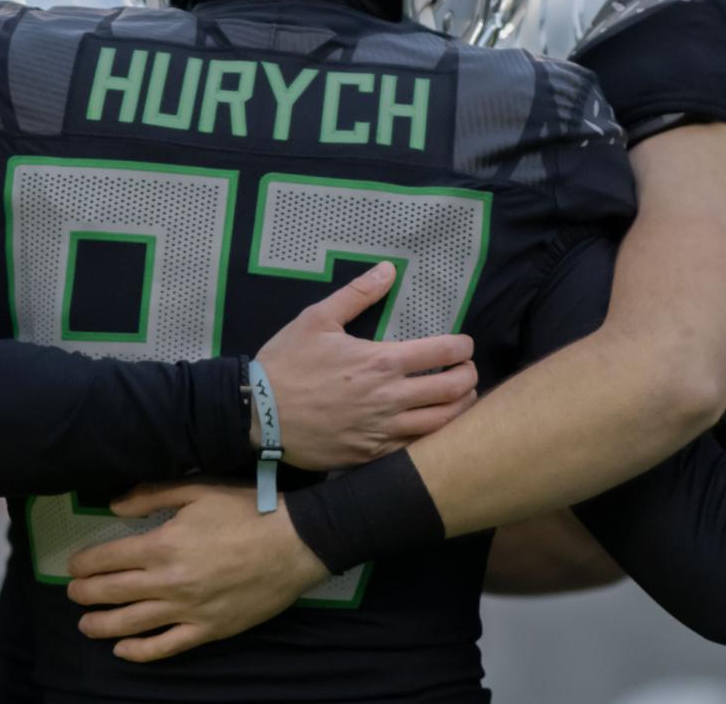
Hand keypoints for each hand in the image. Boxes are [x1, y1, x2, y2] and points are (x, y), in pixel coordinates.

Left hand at [66, 480, 326, 661]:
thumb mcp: (199, 490)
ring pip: (131, 625)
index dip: (84, 563)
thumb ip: (152, 494)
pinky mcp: (207, 630)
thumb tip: (114, 505)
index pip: (108, 558)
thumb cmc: (248, 511)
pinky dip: (139, 652)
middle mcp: (168, 582)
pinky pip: (165, 647)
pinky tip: (123, 650)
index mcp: (163, 545)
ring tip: (86, 624)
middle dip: (85, 594)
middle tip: (72, 593)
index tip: (74, 565)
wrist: (294, 543)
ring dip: (101, 625)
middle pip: (112, 593)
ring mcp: (187, 610)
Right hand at [255, 261, 477, 470]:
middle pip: (452, 391)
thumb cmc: (286, 362)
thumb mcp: (317, 319)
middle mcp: (389, 399)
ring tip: (463, 399)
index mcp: (380, 362)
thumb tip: (389, 269)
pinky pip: (414, 451)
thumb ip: (357, 294)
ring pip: (441, 426)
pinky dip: (432, 440)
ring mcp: (381, 432)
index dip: (462, 347)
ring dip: (460, 410)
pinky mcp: (370, 456)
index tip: (465, 345)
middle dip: (469, 377)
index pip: (441, 353)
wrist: (256, 413)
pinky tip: (434, 430)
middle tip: (468, 371)